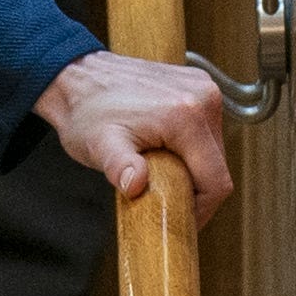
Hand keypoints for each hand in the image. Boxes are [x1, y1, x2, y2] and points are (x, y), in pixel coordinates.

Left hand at [43, 49, 231, 218]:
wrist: (78, 77)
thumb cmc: (86, 110)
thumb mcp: (99, 145)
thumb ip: (119, 166)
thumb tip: (135, 184)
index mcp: (187, 115)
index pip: (216, 180)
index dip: (202, 209)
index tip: (180, 218)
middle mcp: (203, 97)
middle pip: (217, 165)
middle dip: (194, 187)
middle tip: (162, 195)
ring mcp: (203, 89)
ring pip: (212, 149)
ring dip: (192, 167)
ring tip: (159, 169)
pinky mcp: (198, 86)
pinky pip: (205, 130)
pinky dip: (189, 147)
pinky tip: (163, 149)